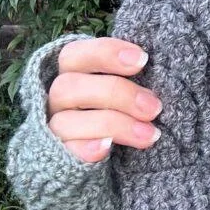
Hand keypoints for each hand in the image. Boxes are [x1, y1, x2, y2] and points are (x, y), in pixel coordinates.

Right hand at [47, 38, 161, 163]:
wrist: (114, 153)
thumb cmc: (126, 106)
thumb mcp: (128, 84)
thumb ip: (131, 73)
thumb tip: (147, 62)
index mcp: (71, 72)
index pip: (75, 54)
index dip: (106, 53)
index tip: (143, 59)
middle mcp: (58, 98)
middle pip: (70, 87)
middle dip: (117, 94)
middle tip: (154, 107)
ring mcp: (56, 128)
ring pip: (67, 121)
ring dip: (114, 125)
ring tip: (149, 134)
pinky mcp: (61, 156)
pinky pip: (66, 152)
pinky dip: (86, 149)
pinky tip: (107, 147)